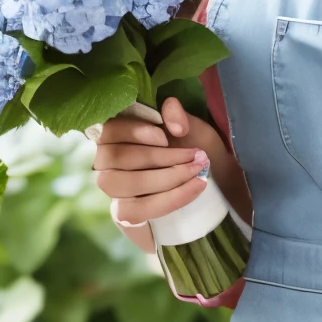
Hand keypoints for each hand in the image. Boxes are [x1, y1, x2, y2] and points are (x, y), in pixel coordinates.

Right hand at [92, 95, 225, 228]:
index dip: (133, 132)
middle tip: (195, 155)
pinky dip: (169, 199)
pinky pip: (137, 210)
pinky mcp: (124, 214)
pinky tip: (196, 187)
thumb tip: (169, 107)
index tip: (165, 136)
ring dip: (165, 177)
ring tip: (197, 171)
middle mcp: (107, 162)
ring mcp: (113, 190)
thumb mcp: (191, 126)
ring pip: (123, 184)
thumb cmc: (193, 150)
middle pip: (115, 158)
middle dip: (159, 157)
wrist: (214, 182)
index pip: (107, 130)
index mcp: (118, 135)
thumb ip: (177, 113)